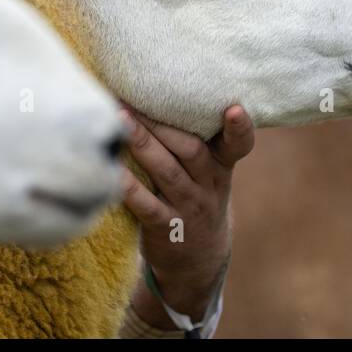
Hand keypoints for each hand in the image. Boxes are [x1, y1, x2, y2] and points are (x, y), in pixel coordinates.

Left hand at [120, 105, 254, 327]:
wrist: (198, 260)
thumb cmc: (195, 197)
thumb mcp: (208, 173)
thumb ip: (193, 139)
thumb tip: (156, 91)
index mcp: (221, 166)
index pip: (238, 145)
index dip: (240, 128)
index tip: (234, 108)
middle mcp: (208, 185)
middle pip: (191, 150)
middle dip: (163, 124)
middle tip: (136, 97)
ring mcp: (188, 207)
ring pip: (167, 172)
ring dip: (142, 144)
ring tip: (120, 119)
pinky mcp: (166, 228)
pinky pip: (146, 206)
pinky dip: (129, 188)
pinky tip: (111, 170)